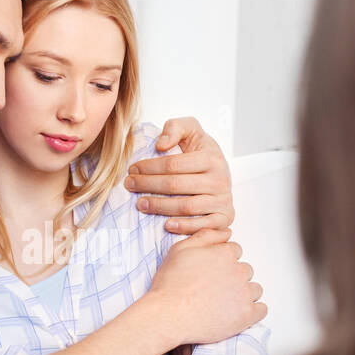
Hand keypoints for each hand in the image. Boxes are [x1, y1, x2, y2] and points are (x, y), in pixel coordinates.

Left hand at [124, 116, 233, 234]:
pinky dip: (185, 227)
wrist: (222, 172)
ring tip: (140, 203)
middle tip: (129, 185)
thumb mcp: (191, 130)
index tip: (132, 169)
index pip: (173, 164)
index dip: (149, 167)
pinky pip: (203, 225)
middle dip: (148, 185)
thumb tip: (161, 144)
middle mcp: (220, 179)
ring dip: (159, 206)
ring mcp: (223, 200)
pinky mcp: (225, 217)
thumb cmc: (201, 153)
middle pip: (176, 185)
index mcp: (212, 157)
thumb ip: (175, 127)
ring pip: (186, 206)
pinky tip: (166, 224)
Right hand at [146, 227, 265, 344]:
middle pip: (245, 270)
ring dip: (243, 294)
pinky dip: (252, 311)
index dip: (223, 261)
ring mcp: (244, 293)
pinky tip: (237, 313)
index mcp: (225, 253)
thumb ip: (206, 236)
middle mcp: (238, 271)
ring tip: (224, 303)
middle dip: (233, 277)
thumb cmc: (171, 284)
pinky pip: (261, 310)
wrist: (169, 315)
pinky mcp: (246, 315)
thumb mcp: (180, 250)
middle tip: (215, 289)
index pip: (235, 252)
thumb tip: (226, 232)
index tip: (212, 272)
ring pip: (254, 289)